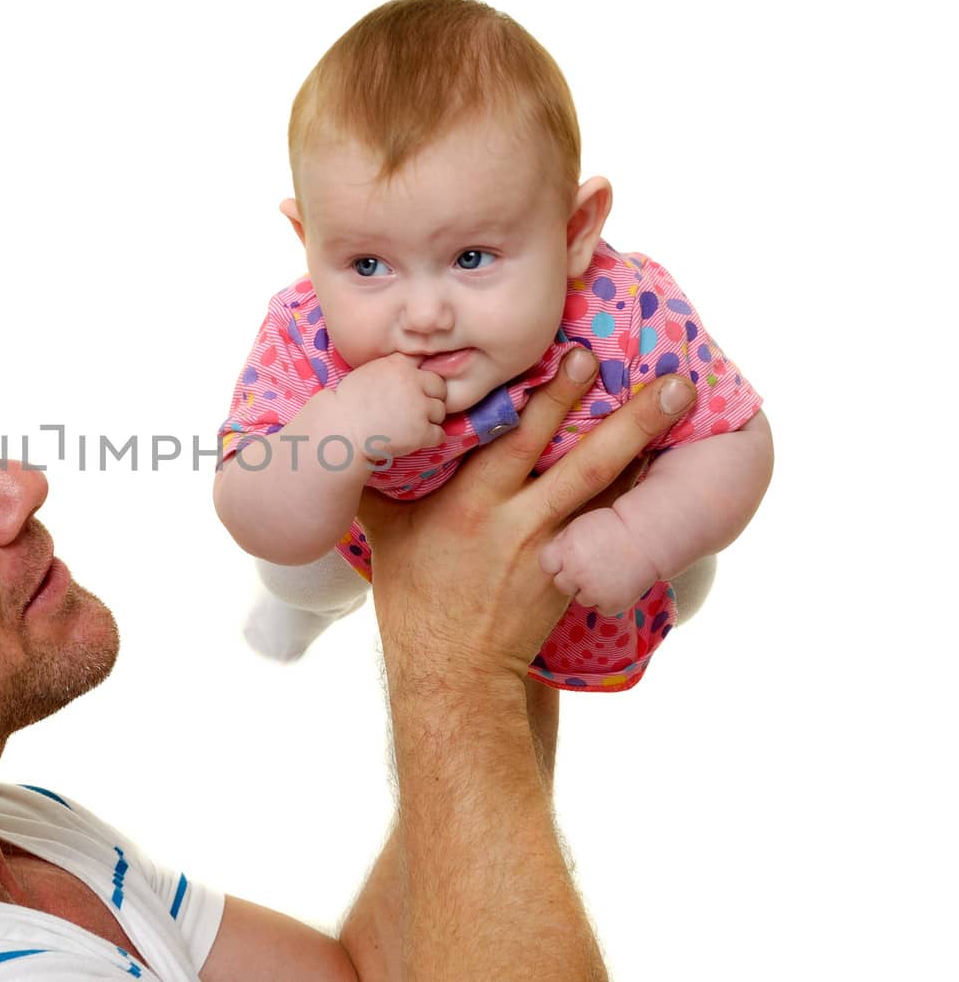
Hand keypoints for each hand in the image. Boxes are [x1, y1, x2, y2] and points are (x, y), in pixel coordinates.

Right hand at [328, 352, 447, 460]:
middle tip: (412, 409)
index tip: (414, 386)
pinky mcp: (421, 431)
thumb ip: (394, 366)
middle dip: (430, 398)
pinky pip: (439, 434)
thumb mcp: (370, 371)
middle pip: (440, 387)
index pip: (427, 360)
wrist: (341, 431)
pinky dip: (429, 438)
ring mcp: (419, 407)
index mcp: (399, 365)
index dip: (422, 375)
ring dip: (429, 419)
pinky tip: (411, 438)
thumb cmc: (350, 403)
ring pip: (441, 411)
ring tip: (407, 424)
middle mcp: (412, 382)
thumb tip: (416, 365)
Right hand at [357, 349, 695, 684]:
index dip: (547, 395)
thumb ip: (376, 478)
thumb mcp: (385, 531)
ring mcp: (549, 547)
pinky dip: (637, 484)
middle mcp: (514, 519)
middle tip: (661, 372)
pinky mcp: (571, 571)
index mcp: (468, 503)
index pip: (511, 437)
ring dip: (645, 441)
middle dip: (616, 411)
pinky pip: (609, 520)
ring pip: (605, 484)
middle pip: (575, 456)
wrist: (451, 668)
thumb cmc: (413, 594)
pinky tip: (666, 455)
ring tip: (678, 399)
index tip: (574, 351)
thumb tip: (342, 430)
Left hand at [541, 506, 661, 615]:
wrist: (648, 538)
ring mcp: (593, 592)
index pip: (547, 565)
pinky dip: (608, 599)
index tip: (570, 557)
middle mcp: (575, 574)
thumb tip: (553, 561)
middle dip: (573, 577)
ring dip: (591, 590)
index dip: (558, 562)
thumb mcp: (580, 526)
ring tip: (609, 573)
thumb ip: (562, 544)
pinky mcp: (610, 605)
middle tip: (592, 566)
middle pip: (562, 584)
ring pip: (581, 598)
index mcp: (565, 552)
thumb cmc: (614, 527)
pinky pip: (601, 607)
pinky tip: (619, 583)